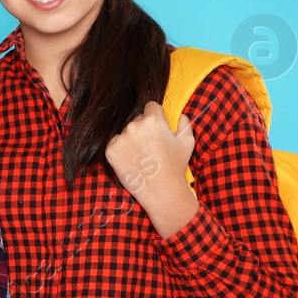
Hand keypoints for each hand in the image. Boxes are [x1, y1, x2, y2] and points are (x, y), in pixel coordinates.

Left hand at [104, 102, 198, 237]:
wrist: (162, 190)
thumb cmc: (176, 165)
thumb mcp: (187, 141)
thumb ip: (184, 122)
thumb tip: (180, 115)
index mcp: (153, 120)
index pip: (150, 107)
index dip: (156, 118)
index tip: (158, 130)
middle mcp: (134, 126)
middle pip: (137, 120)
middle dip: (144, 130)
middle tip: (151, 148)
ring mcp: (120, 139)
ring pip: (126, 132)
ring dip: (132, 140)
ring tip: (142, 157)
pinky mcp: (110, 151)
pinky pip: (115, 144)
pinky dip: (121, 150)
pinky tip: (132, 161)